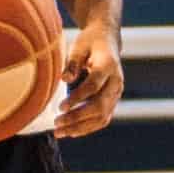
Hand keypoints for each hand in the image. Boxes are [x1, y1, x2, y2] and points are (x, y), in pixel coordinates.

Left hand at [57, 21, 123, 139]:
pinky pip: (103, 118)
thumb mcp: (79, 46)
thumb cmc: (90, 42)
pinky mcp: (113, 100)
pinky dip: (88, 127)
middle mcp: (116, 82)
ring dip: (81, 127)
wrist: (107, 40)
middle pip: (99, 106)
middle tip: (57, 124)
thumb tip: (64, 79)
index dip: (77, 98)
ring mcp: (117, 93)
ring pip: (102, 117)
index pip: (93, 87)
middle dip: (77, 118)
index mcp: (108, 66)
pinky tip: (71, 131)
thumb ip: (72, 63)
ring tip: (60, 132)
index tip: (60, 107)